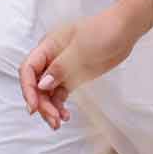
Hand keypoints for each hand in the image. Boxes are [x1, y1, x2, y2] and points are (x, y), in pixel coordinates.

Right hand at [19, 0, 152, 129]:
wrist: (124, 30)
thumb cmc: (103, 31)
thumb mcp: (81, 50)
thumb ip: (60, 67)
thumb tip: (42, 84)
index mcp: (48, 46)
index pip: (28, 69)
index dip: (28, 89)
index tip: (34, 107)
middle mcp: (51, 58)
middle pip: (36, 84)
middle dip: (41, 103)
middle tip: (53, 118)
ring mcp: (62, 68)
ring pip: (47, 92)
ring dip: (49, 108)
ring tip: (58, 123)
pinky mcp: (73, 76)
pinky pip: (59, 94)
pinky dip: (60, 105)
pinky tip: (65, 115)